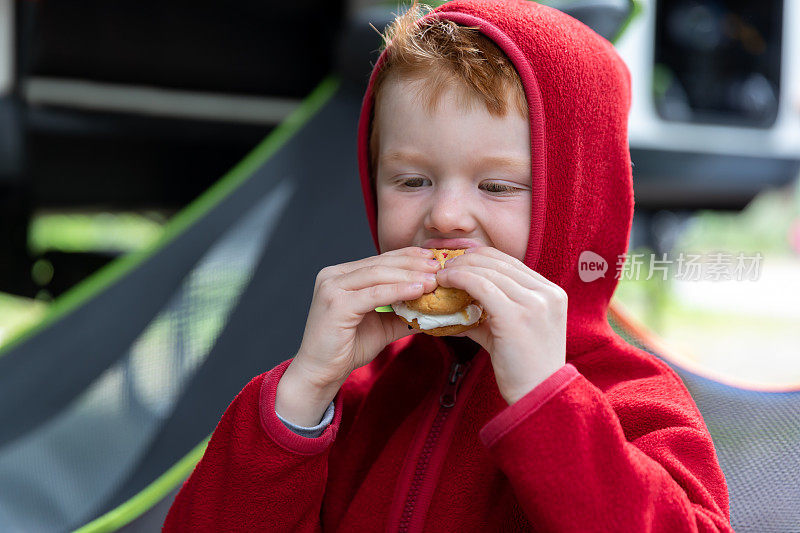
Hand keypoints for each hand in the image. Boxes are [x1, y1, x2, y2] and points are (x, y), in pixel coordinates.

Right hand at [293, 247, 440, 390]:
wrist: (321, 372)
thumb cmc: (348, 348)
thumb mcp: (382, 324)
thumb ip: (403, 310)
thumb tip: (435, 305)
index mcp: (341, 275)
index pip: (380, 260)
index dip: (408, 256)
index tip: (434, 258)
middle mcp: (333, 275)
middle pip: (380, 264)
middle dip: (413, 263)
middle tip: (439, 265)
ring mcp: (331, 288)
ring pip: (378, 275)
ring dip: (410, 275)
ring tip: (433, 279)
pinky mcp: (336, 304)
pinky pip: (374, 294)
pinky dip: (398, 290)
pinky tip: (418, 290)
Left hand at [436, 247, 567, 404]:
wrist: (538, 397)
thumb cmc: (523, 369)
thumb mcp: (511, 331)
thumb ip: (489, 314)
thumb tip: (455, 307)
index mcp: (551, 293)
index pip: (510, 262)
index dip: (480, 256)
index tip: (457, 259)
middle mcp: (547, 293)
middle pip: (499, 262)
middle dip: (466, 259)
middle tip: (443, 264)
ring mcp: (535, 302)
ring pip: (488, 271)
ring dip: (459, 268)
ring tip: (440, 275)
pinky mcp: (517, 315)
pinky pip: (481, 285)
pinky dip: (459, 279)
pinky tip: (445, 282)